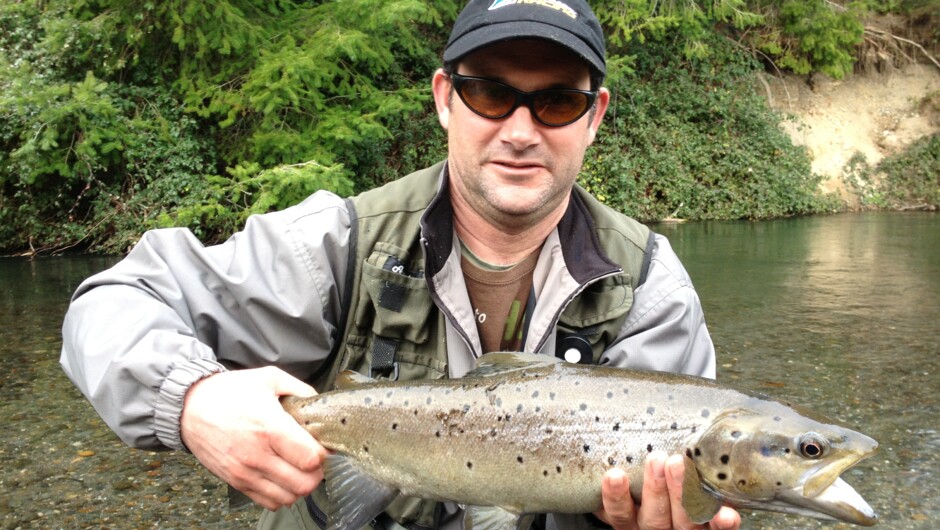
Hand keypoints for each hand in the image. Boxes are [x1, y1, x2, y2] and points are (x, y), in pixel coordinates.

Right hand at [180, 366, 327, 510]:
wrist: (189, 408)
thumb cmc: (230, 392)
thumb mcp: (269, 378)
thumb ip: (300, 389)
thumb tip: (320, 404)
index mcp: (269, 427)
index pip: (310, 458)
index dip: (324, 454)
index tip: (323, 446)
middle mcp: (257, 455)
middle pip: (304, 483)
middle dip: (317, 473)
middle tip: (314, 460)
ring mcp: (245, 472)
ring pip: (288, 497)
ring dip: (300, 485)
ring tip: (299, 469)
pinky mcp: (236, 482)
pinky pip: (269, 502)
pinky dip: (282, 495)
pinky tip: (282, 478)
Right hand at [595, 452, 740, 529]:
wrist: (671, 513)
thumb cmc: (642, 487)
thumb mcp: (628, 484)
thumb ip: (622, 469)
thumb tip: (605, 435)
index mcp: (632, 520)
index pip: (620, 513)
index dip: (616, 496)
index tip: (615, 474)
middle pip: (653, 518)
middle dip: (655, 489)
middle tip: (657, 459)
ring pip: (684, 522)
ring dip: (683, 495)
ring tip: (680, 465)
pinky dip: (721, 523)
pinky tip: (728, 514)